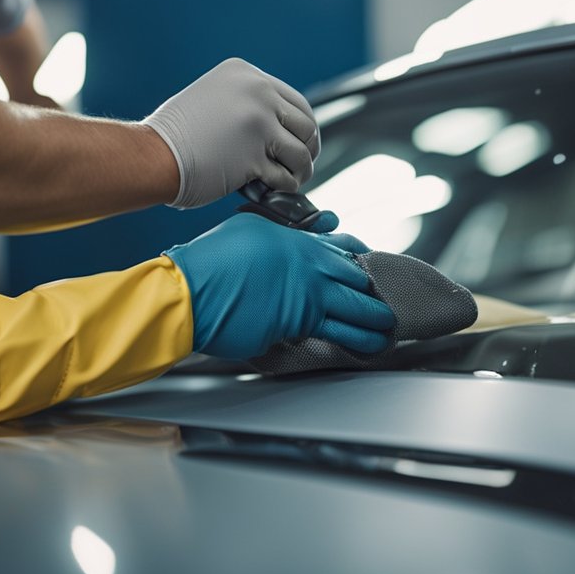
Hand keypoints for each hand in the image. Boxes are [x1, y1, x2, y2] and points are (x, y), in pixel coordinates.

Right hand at [142, 58, 319, 207]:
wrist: (152, 154)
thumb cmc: (176, 135)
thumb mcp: (214, 97)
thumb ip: (248, 103)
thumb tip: (282, 127)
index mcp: (247, 74)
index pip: (296, 101)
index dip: (303, 127)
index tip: (302, 143)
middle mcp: (257, 92)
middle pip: (306, 125)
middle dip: (308, 148)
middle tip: (301, 164)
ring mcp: (258, 123)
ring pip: (301, 152)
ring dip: (300, 171)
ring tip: (291, 179)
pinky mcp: (255, 155)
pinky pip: (286, 176)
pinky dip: (284, 186)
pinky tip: (272, 188)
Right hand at [164, 214, 393, 359]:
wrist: (189, 292)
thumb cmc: (212, 260)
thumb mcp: (251, 227)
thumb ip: (287, 228)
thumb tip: (320, 225)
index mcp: (299, 243)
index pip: (345, 248)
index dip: (362, 259)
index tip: (371, 267)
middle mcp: (311, 268)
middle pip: (359, 280)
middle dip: (374, 294)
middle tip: (382, 305)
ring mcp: (308, 298)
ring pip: (357, 311)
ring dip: (374, 323)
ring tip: (385, 332)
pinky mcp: (298, 325)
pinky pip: (335, 334)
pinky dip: (356, 342)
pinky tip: (364, 348)